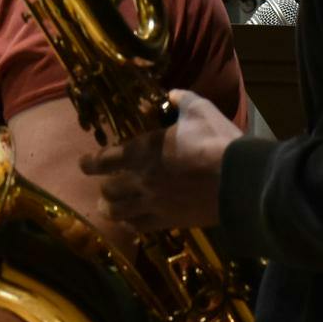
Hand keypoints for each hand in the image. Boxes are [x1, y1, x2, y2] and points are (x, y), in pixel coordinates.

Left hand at [79, 89, 239, 231]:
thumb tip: (172, 94)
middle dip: (104, 187)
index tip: (83, 164)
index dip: (89, 163)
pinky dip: (132, 226)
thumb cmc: (216, 141)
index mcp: (142, 151)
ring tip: (108, 209)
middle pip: (109, 189)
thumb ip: (182, 100)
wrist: (238, 179)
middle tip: (104, 186)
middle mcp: (141, 179)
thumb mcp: (200, 110)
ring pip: (119, 212)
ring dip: (110, 209)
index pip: (104, 160)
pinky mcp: (169, 221)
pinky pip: (141, 227)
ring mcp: (154, 203)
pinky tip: (131, 225)